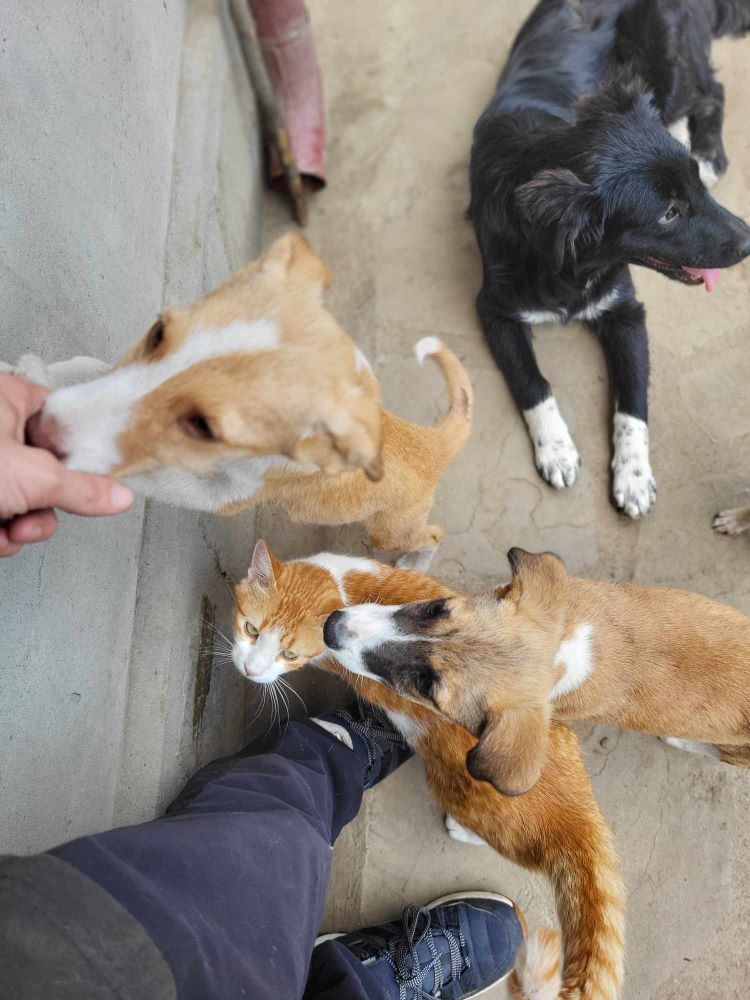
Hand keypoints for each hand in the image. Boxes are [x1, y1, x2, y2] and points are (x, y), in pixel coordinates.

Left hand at [0, 374, 132, 556]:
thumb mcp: (35, 478)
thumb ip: (83, 489)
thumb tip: (120, 496)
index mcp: (8, 399)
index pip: (63, 420)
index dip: (80, 449)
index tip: (94, 472)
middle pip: (48, 467)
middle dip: (46, 504)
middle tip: (38, 508)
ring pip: (26, 498)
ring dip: (26, 524)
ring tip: (11, 528)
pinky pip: (4, 514)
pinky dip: (2, 531)